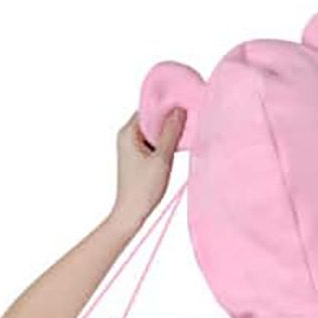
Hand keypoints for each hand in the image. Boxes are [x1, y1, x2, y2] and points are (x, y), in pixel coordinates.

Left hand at [109, 108, 184, 233]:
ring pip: (154, 131)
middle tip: (190, 117)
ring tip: (186, 132)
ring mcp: (132, 147)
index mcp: (128, 132)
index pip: (149, 108)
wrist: (131, 215)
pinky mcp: (138, 157)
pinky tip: (178, 147)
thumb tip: (179, 109)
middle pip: (152, 118)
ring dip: (169, 132)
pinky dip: (165, 143)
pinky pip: (154, 142)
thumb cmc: (143, 190)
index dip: (167, 104)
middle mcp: (127, 136)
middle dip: (170, 118)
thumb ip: (171, 133)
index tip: (185, 103)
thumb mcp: (161, 159)